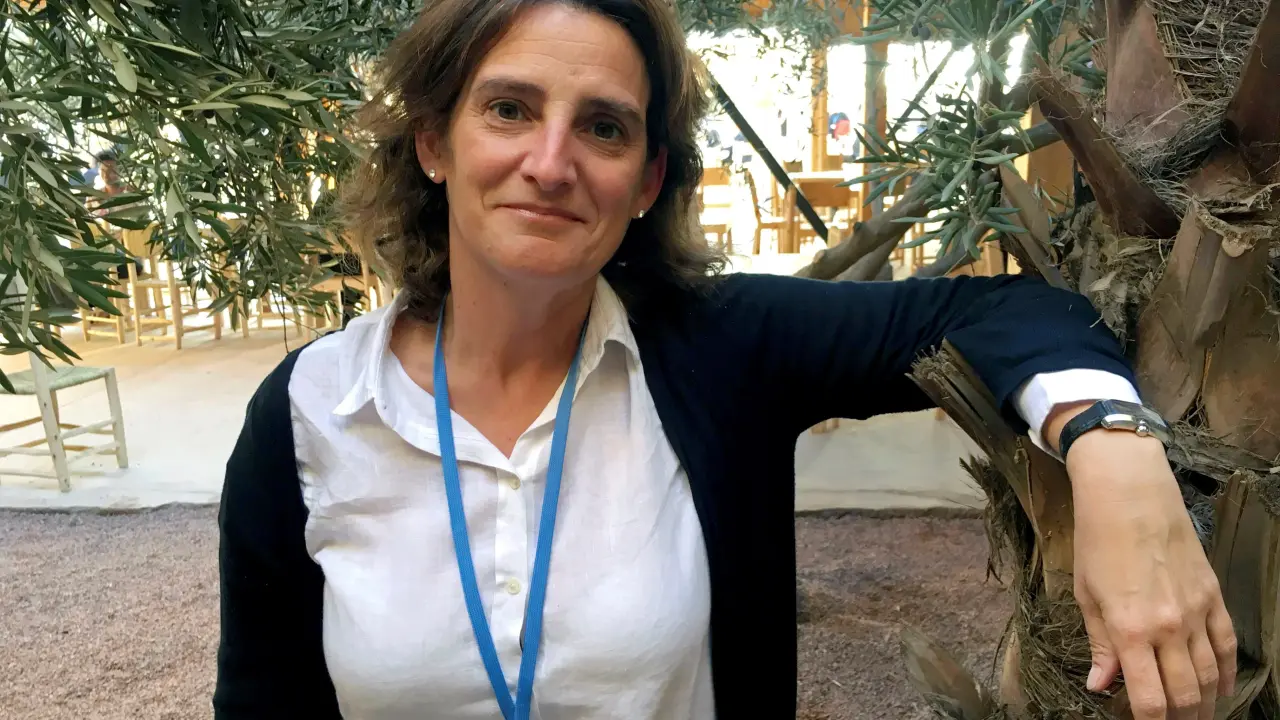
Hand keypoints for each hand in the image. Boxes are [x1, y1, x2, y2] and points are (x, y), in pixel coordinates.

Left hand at [1064, 428, 1236, 718]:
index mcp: (1129, 630)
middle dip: (1181, 719)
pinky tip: (1219, 689)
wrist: (1130, 494)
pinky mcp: (1213, 596)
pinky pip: (1227, 644)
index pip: (1149, 698)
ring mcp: (1196, 612)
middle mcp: (1167, 628)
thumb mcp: (1086, 595)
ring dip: (1204, 703)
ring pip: (1209, 675)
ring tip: (1196, 717)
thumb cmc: (1097, 541)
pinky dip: (1226, 672)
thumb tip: (1100, 685)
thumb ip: (1100, 645)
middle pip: (1184, 694)